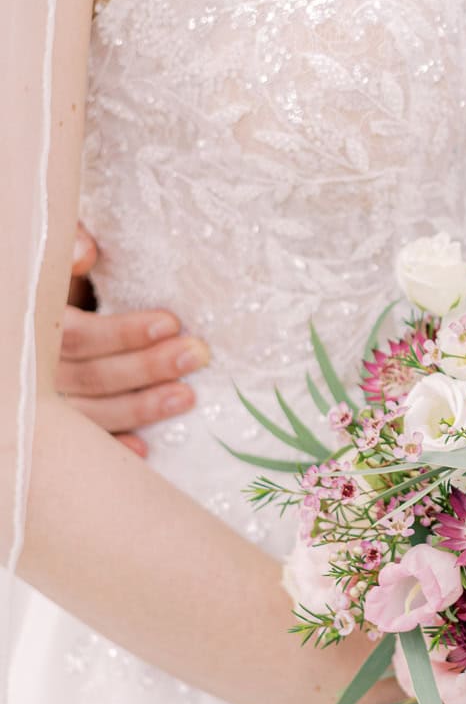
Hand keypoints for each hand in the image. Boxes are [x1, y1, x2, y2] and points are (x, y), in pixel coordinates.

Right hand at [57, 224, 208, 457]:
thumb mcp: (51, 267)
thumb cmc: (50, 289)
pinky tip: (146, 450)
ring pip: (91, 413)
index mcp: (35, 327)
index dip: (123, 332)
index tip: (170, 323)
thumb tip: (86, 252)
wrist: (31, 324)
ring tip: (186, 397)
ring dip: (142, 408)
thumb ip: (67, 253)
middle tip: (196, 354)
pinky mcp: (58, 426)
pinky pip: (85, 443)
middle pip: (91, 376)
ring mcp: (42, 404)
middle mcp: (34, 371)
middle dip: (147, 367)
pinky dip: (114, 447)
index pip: (78, 336)